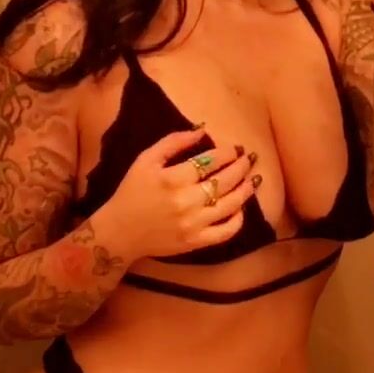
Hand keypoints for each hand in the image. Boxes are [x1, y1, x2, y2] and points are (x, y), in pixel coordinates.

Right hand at [108, 129, 259, 260]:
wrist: (120, 232)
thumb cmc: (132, 192)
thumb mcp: (145, 160)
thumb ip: (173, 142)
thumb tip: (202, 130)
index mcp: (173, 178)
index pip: (210, 162)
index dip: (227, 153)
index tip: (236, 148)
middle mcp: (186, 201)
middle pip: (224, 181)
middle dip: (241, 167)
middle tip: (250, 159)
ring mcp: (193, 224)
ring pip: (230, 205)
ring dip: (246, 190)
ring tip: (253, 180)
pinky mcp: (196, 242)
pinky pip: (225, 232)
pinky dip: (238, 220)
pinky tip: (240, 209)